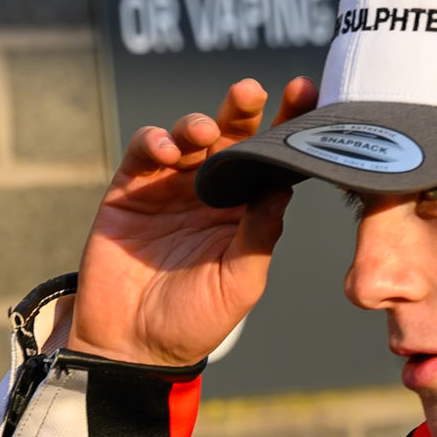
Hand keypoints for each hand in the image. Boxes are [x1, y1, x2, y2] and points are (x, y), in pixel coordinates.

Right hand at [70, 76, 316, 367]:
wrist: (133, 345)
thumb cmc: (195, 321)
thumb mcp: (239, 283)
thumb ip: (259, 236)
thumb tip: (285, 188)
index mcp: (246, 211)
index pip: (271, 161)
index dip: (287, 127)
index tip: (305, 96)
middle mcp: (211, 192)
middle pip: (232, 137)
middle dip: (243, 109)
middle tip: (251, 91)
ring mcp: (170, 187)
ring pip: (188, 136)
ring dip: (198, 124)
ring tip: (207, 132)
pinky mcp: (130, 190)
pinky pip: (143, 151)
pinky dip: (154, 141)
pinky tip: (165, 151)